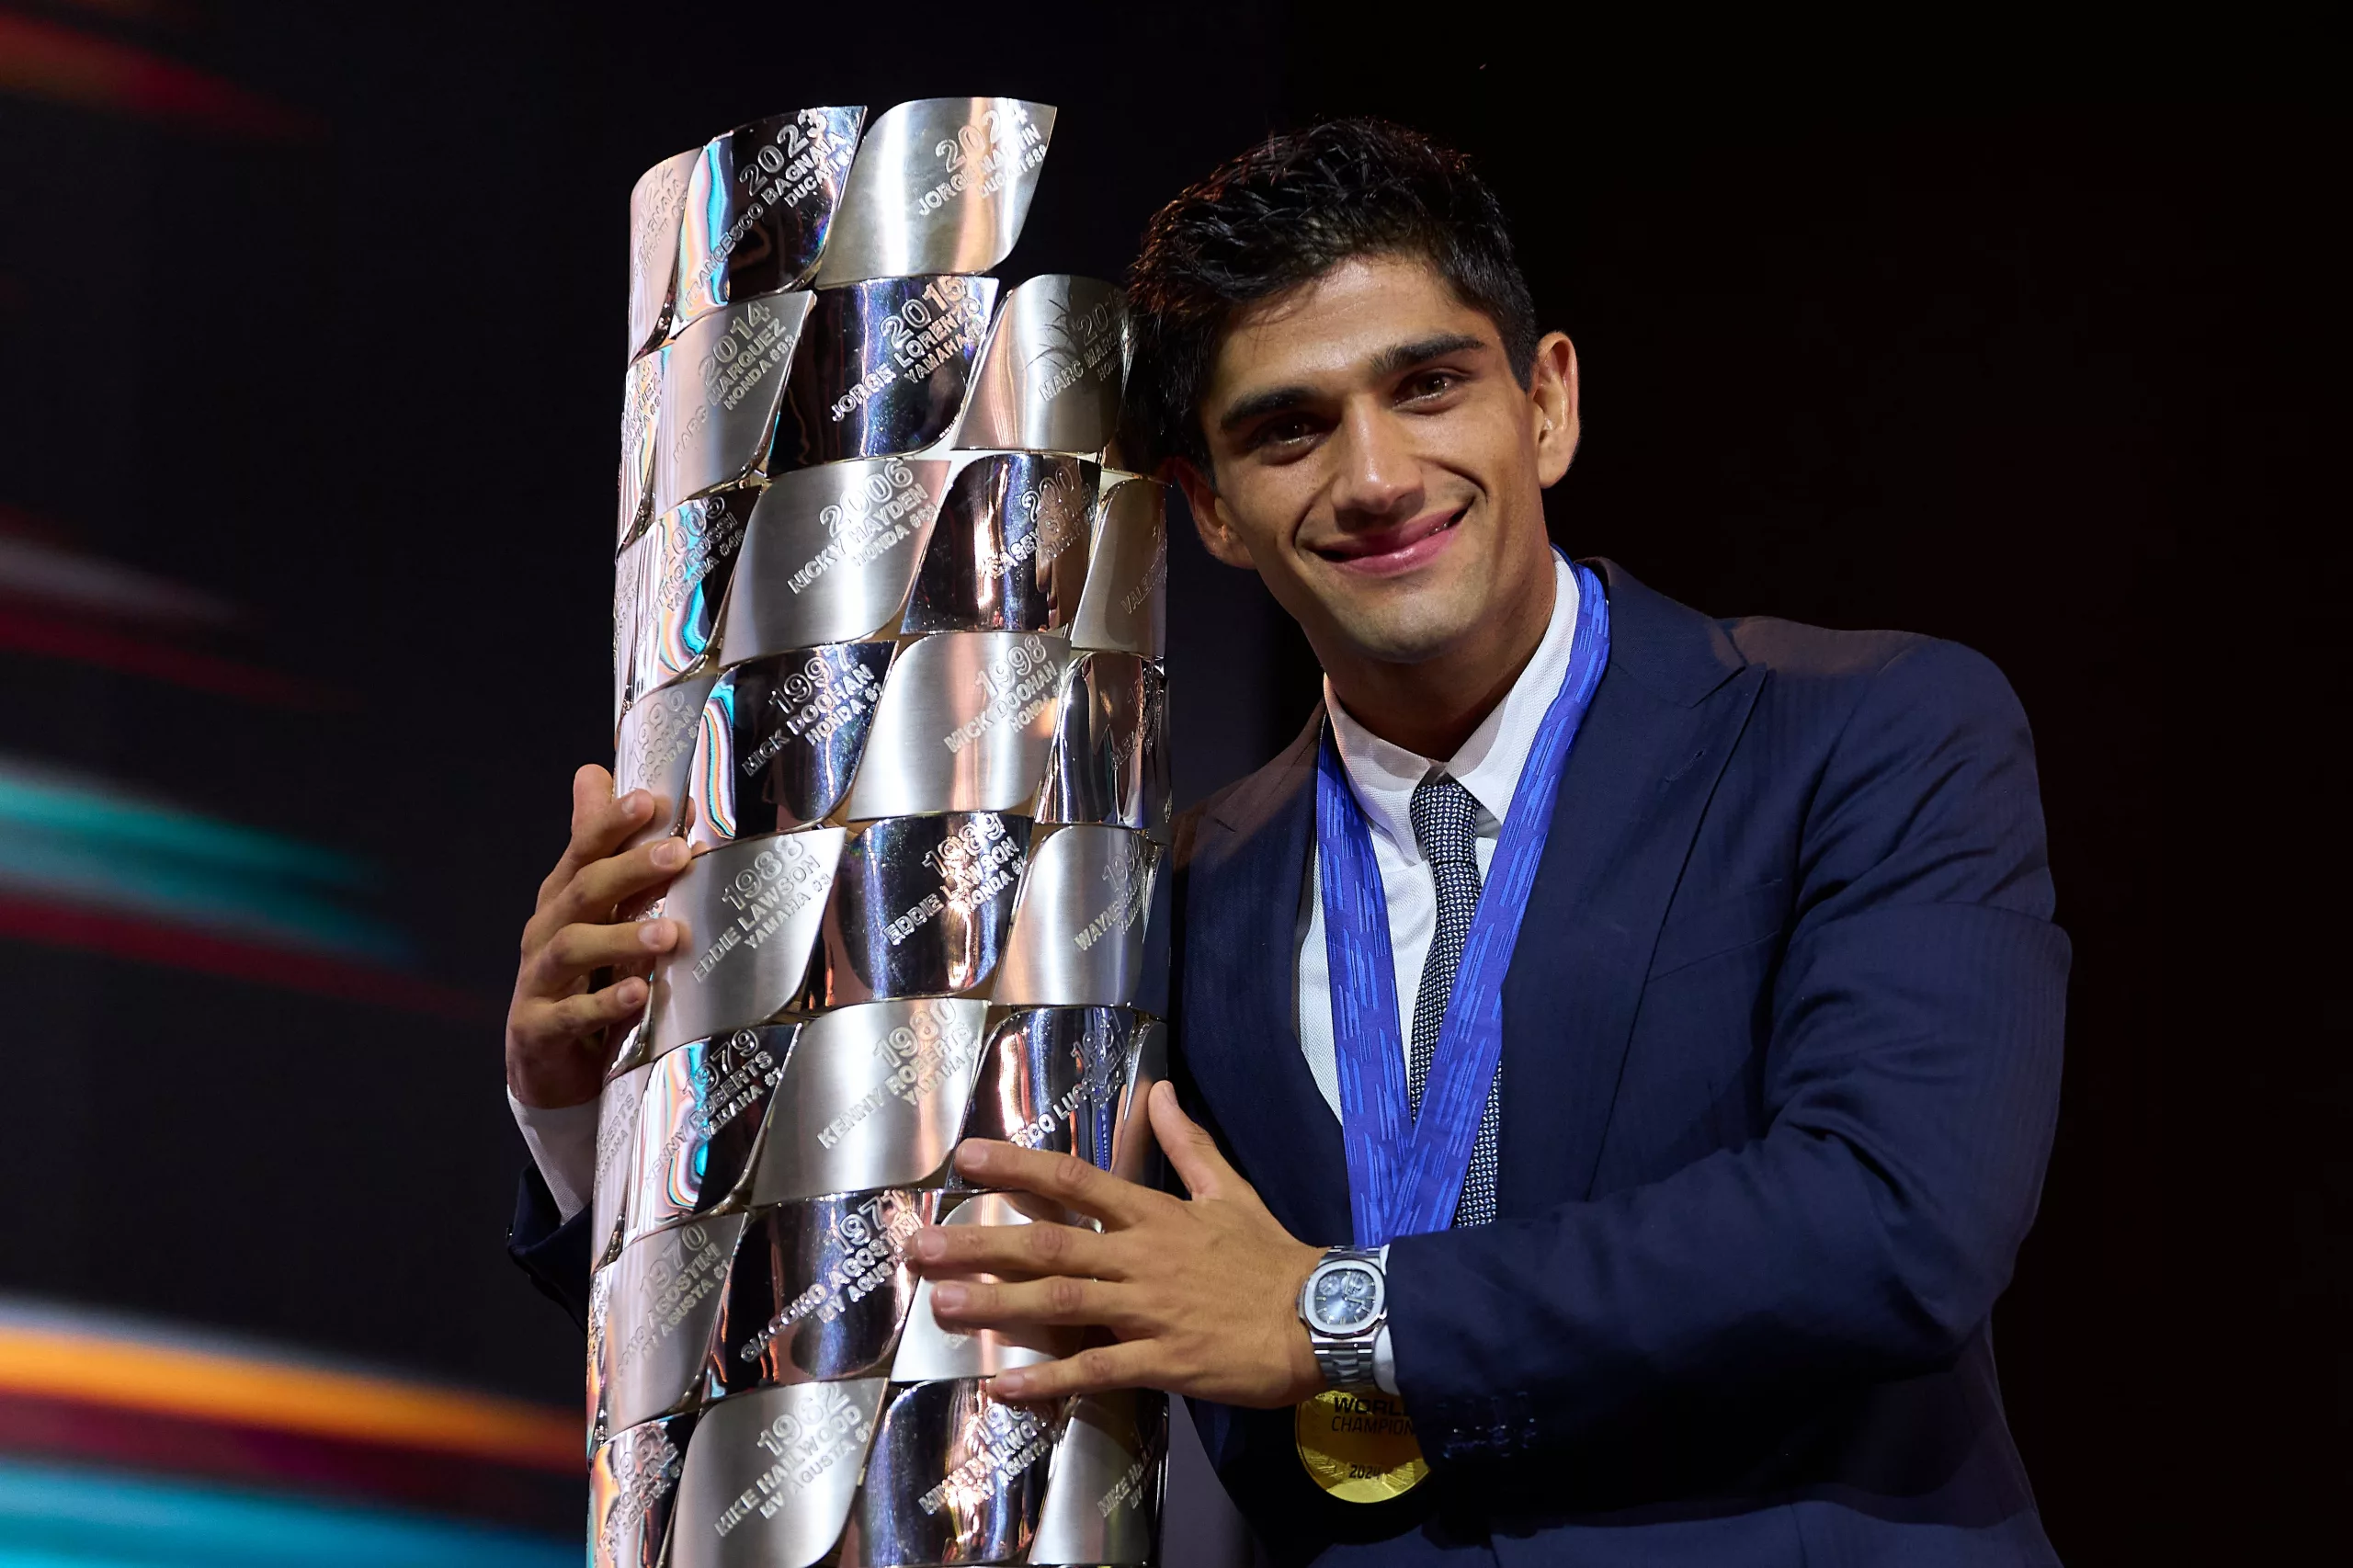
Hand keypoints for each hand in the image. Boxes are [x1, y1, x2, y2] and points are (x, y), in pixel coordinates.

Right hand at [504, 764, 687, 1108]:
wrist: (547, 1062)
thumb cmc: (582, 975)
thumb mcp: (594, 910)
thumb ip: (599, 847)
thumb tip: (594, 770)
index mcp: (562, 898)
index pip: (583, 849)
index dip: (612, 823)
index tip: (653, 801)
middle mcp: (546, 932)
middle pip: (583, 890)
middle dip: (629, 869)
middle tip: (679, 854)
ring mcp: (537, 981)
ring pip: (574, 948)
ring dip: (623, 937)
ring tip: (670, 935)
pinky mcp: (537, 1030)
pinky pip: (570, 1014)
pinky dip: (604, 1004)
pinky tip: (638, 995)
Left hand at [909, 1081, 1326, 1408]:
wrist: (1321, 1317)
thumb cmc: (1272, 1257)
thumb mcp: (1230, 1191)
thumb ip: (1186, 1145)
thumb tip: (1159, 1090)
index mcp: (1155, 1216)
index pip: (1074, 1182)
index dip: (1016, 1169)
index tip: (965, 1159)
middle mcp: (1141, 1258)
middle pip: (1049, 1246)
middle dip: (980, 1244)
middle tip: (920, 1246)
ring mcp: (1149, 1311)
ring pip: (1061, 1305)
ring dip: (997, 1305)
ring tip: (942, 1304)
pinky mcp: (1163, 1361)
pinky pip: (1096, 1369)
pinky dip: (1049, 1378)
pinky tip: (1005, 1386)